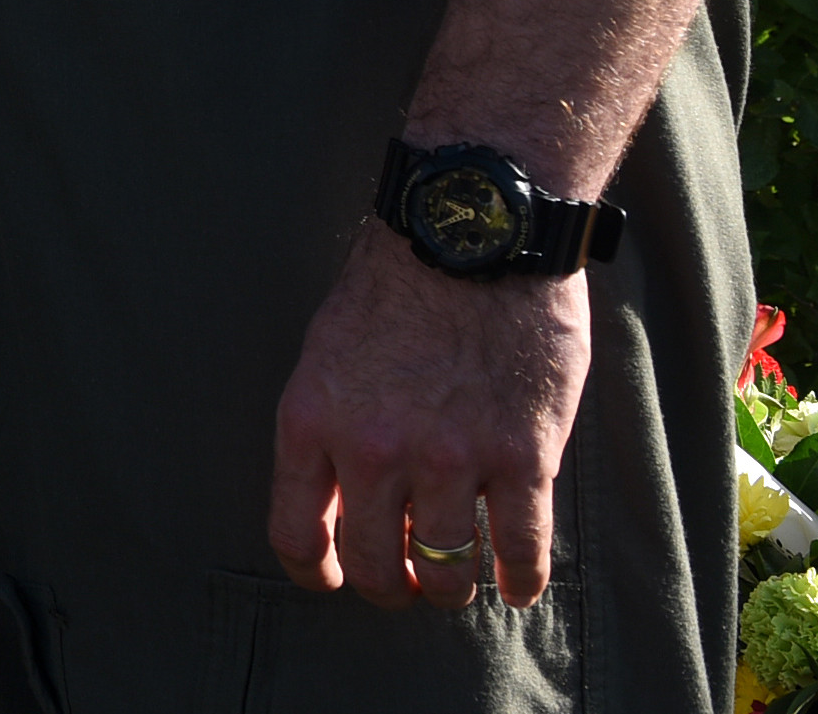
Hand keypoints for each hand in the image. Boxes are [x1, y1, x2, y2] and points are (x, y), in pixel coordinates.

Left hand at [267, 219, 591, 608]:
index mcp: (312, 420)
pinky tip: (518, 585)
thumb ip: (329, 428)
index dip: (315, 571)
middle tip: (409, 584)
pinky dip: (520, 579)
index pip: (295, 532)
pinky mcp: (522, 455)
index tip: (333, 580)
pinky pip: (520, 547)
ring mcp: (450, 457)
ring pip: (447, 567)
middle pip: (375, 565)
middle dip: (391, 586)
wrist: (472, 230)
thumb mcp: (328, 352)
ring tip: (460, 582)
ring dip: (453, 586)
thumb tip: (340, 504)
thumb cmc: (397, 283)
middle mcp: (373, 449)